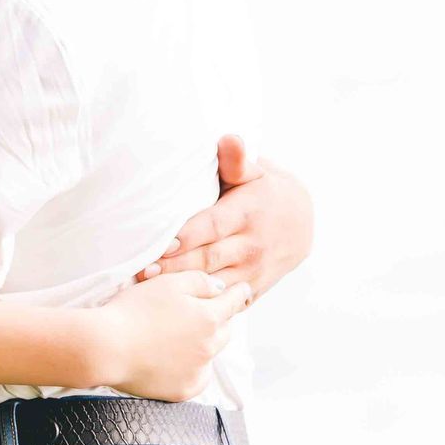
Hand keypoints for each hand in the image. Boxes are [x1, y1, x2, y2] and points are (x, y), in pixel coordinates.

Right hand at [96, 270, 250, 401]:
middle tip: (204, 312)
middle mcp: (210, 347)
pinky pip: (198, 377)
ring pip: (212, 355)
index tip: (244, 289)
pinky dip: (192, 368)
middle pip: (226, 330)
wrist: (107, 347)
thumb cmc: (134, 310)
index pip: (233, 302)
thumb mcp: (167, 283)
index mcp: (208, 317)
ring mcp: (198, 371)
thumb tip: (220, 288)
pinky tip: (173, 359)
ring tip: (182, 337)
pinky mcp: (184, 390)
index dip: (239, 293)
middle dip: (221, 319)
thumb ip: (199, 281)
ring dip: (206, 344)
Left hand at [135, 135, 314, 298]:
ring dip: (183, 288)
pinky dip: (202, 304)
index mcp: (247, 214)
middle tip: (143, 271)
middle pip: (208, 259)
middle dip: (175, 267)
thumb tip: (229, 138)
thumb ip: (236, 161)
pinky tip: (175, 306)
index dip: (187, 237)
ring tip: (150, 289)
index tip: (161, 243)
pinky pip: (226, 301)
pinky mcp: (253, 288)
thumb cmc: (265, 191)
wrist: (302, 221)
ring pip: (214, 283)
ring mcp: (254, 270)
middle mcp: (252, 245)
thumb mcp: (257, 171)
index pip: (212, 226)